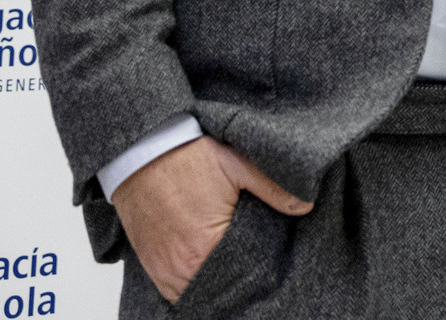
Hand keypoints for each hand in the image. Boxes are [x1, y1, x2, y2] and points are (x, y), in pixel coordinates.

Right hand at [111, 136, 313, 302]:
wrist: (140, 152)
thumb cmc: (186, 157)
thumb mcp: (236, 164)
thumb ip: (273, 188)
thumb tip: (305, 206)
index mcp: (206, 245)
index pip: (244, 276)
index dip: (259, 271)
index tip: (269, 263)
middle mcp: (183, 266)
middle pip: (221, 288)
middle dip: (239, 279)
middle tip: (253, 263)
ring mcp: (165, 270)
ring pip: (197, 293)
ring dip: (214, 283)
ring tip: (233, 267)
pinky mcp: (152, 267)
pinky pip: (175, 292)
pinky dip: (192, 285)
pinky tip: (208, 271)